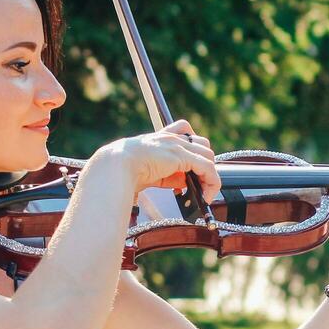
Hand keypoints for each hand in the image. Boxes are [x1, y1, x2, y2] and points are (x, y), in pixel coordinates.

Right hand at [101, 119, 219, 200]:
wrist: (116, 165)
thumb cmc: (125, 170)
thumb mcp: (151, 172)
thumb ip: (168, 175)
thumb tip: (183, 183)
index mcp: (160, 138)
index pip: (185, 135)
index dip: (192, 152)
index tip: (188, 173)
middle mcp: (171, 138)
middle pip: (201, 144)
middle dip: (204, 163)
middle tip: (200, 183)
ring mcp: (177, 144)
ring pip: (208, 154)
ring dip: (210, 174)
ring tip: (204, 191)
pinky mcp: (181, 155)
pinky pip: (207, 167)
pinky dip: (211, 181)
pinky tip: (206, 194)